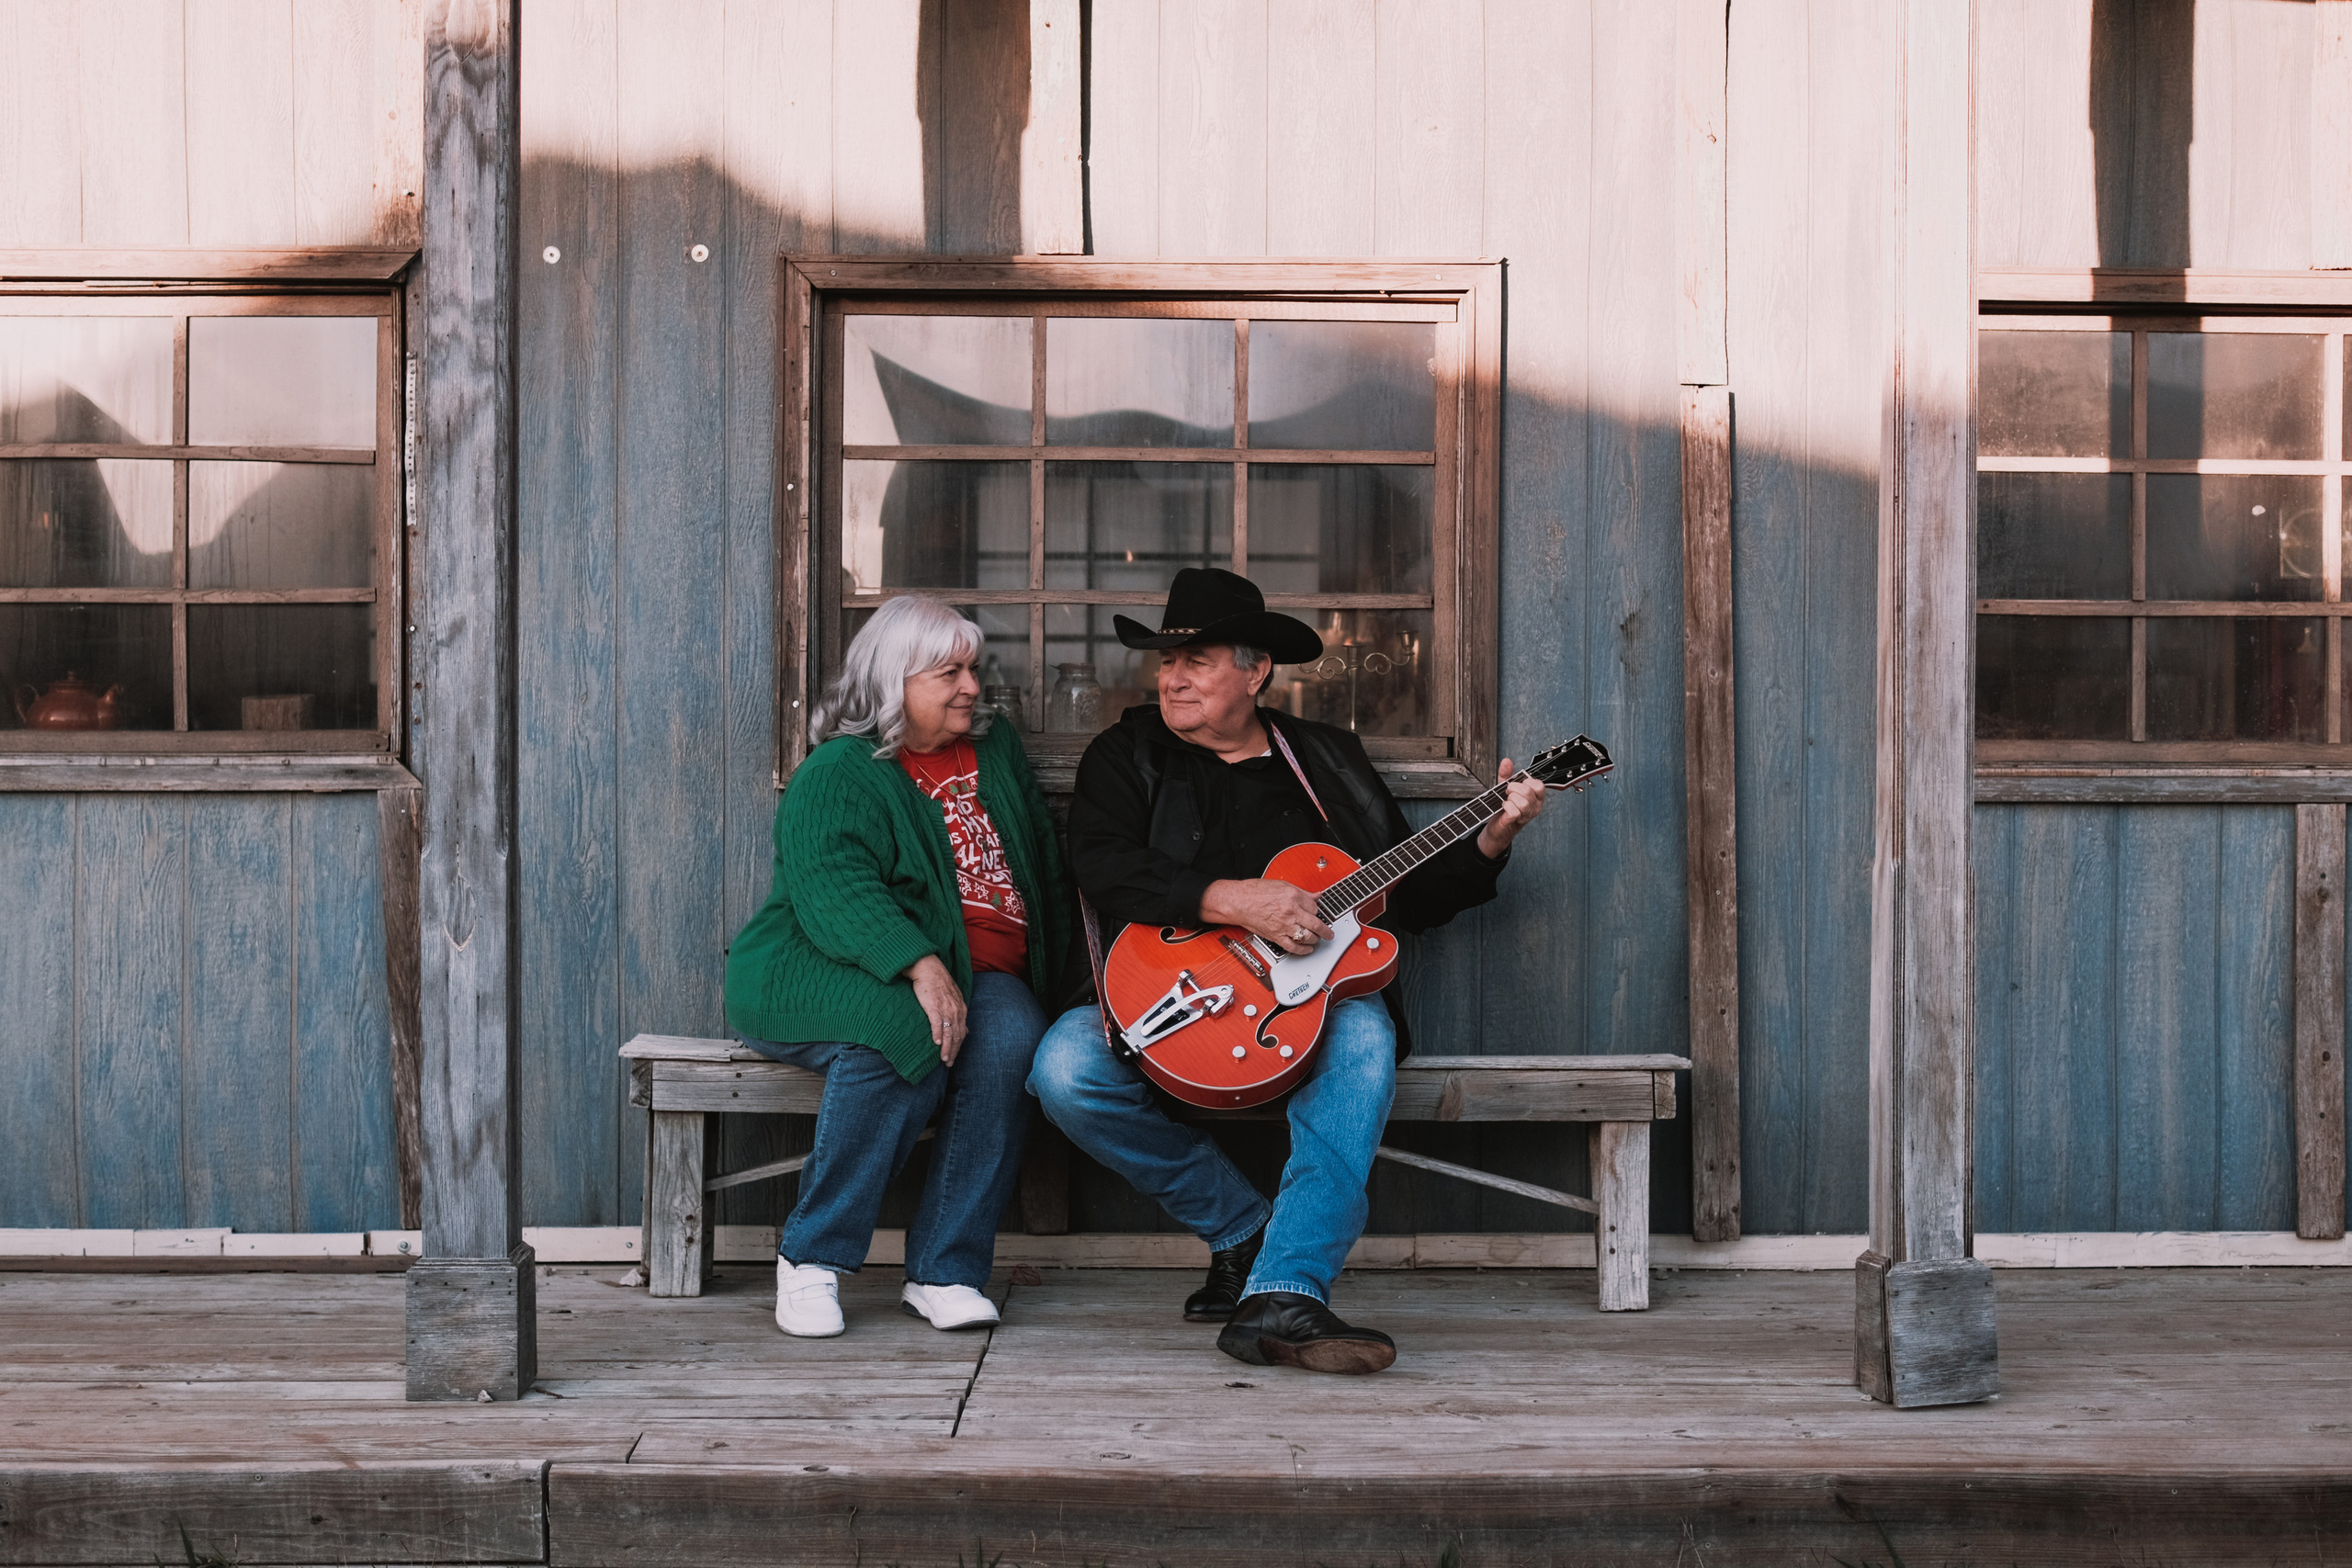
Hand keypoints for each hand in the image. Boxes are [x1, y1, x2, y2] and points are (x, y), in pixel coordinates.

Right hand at [903, 954, 967, 1064]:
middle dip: (954, 1051)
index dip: (959, 1046)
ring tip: (943, 1059)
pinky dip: (937, 1035)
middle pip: (957, 1036)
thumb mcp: (952, 998)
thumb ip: (957, 1012)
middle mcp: (956, 1011)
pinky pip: (937, 1024)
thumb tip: (961, 1028)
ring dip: (947, 1048)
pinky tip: (936, 1044)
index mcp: (961, 1009)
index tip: (954, 1057)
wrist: (928, 968)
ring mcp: (946, 1009)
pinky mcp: (934, 1007)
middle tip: (949, 1064)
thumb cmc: (937, 983)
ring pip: (949, 1033)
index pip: (962, 1032)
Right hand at [1200, 877, 1332, 955]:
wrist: (1238, 901)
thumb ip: (1301, 892)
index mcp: (1293, 896)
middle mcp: (1291, 911)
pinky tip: (1307, 949)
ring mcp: (1284, 925)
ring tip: (1318, 939)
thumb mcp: (1282, 885)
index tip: (1317, 913)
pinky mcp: (1276, 936)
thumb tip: (1316, 895)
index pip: (1315, 907)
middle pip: (1316, 924)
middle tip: (1330, 933)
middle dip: (1326, 930)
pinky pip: (1293, 947)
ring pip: (1307, 937)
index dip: (1317, 911)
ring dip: (1315, 939)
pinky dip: (1303, 950)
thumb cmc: (1255, 892)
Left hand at [1476, 758, 1546, 859]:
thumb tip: (1506, 761)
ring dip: (1510, 799)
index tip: (1517, 784)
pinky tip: (1504, 807)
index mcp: (1536, 797)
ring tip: (1506, 800)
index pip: (1539, 785)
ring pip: (1523, 803)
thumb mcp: (1505, 787)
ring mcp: (1527, 815)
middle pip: (1529, 792)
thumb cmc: (1505, 807)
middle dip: (1514, 788)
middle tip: (1508, 792)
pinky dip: (1506, 806)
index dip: (1526, 781)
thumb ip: (1507, 774)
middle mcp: (1535, 806)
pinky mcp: (1516, 822)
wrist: (1497, 826)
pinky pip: (1514, 811)